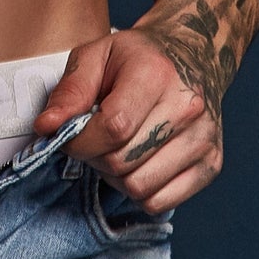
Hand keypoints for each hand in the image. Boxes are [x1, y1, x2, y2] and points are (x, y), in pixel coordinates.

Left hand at [33, 28, 222, 213]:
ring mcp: (204, 137)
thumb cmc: (139, 57)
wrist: (192, 55)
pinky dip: (140, 191)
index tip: (69, 135)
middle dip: (96, 157)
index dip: (80, 141)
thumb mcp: (95, 56)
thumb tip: (46, 127)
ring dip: (117, 176)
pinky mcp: (211, 164)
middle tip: (95, 139)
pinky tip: (139, 162)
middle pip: (123, 162)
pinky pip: (160, 202)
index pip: (113, 128)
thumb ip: (69, 91)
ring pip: (140, 187)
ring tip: (118, 148)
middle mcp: (188, 106)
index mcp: (156, 73)